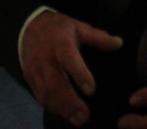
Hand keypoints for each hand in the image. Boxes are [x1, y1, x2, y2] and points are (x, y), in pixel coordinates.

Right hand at [20, 11, 122, 126]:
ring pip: (45, 93)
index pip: (68, 59)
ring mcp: (35, 70)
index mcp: (60, 43)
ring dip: (61, 109)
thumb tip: (119, 43)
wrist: (28, 28)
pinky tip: (66, 114)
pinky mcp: (29, 79)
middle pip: (55, 83)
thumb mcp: (79, 26)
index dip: (79, 74)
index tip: (91, 91)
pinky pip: (39, 96)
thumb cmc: (59, 28)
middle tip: (85, 116)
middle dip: (69, 102)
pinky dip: (52, 107)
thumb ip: (99, 37)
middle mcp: (45, 59)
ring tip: (78, 120)